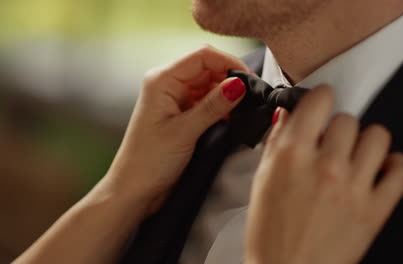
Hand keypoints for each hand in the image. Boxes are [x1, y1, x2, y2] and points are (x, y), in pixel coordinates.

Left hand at [104, 46, 248, 213]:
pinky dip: (221, 106)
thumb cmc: (148, 161)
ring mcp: (175, 98)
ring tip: (244, 110)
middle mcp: (167, 83)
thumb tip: (239, 84)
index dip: (229, 63)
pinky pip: (207, 100)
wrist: (134, 189)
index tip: (250, 80)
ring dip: (228, 94)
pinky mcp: (181, 112)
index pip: (202, 56)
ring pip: (210, 84)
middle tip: (252, 97)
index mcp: (162, 80)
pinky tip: (232, 117)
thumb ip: (213, 106)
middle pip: (208, 68)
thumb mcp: (184, 132)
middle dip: (231, 79)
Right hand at [245, 86, 402, 263]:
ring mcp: (353, 188)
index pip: (320, 101)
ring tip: (356, 155)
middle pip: (349, 119)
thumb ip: (275, 142)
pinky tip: (380, 169)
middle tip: (331, 144)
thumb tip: (288, 114)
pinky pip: (400, 170)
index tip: (322, 104)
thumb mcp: (261, 181)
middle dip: (338, 128)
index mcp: (292, 156)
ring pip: (378, 136)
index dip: (321, 98)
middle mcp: (325, 166)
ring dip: (366, 142)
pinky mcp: (375, 209)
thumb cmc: (269, 232)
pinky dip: (393, 165)